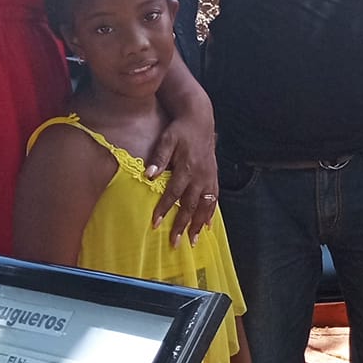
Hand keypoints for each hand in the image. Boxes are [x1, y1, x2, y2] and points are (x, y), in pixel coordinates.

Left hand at [147, 110, 220, 241]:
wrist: (199, 119)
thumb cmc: (180, 131)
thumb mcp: (166, 140)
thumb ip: (159, 158)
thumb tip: (149, 175)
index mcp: (186, 168)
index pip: (173, 193)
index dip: (165, 209)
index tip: (156, 224)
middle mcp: (200, 176)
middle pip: (190, 205)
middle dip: (183, 225)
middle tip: (176, 243)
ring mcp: (209, 177)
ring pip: (205, 205)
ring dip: (199, 224)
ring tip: (195, 240)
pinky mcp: (214, 176)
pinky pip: (214, 199)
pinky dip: (211, 213)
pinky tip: (209, 225)